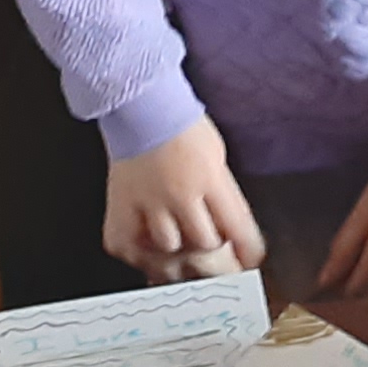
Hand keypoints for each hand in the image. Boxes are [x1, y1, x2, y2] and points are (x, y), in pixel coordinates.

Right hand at [105, 118, 265, 282]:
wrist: (140, 107)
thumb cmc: (179, 125)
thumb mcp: (216, 156)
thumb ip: (222, 193)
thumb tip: (230, 229)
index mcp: (209, 178)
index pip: (237, 228)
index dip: (247, 250)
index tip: (248, 259)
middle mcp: (178, 194)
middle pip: (204, 243)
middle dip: (209, 241)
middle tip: (203, 233)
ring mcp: (146, 203)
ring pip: (168, 248)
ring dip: (175, 245)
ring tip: (174, 233)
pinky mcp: (119, 208)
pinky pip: (128, 247)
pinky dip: (138, 249)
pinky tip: (145, 237)